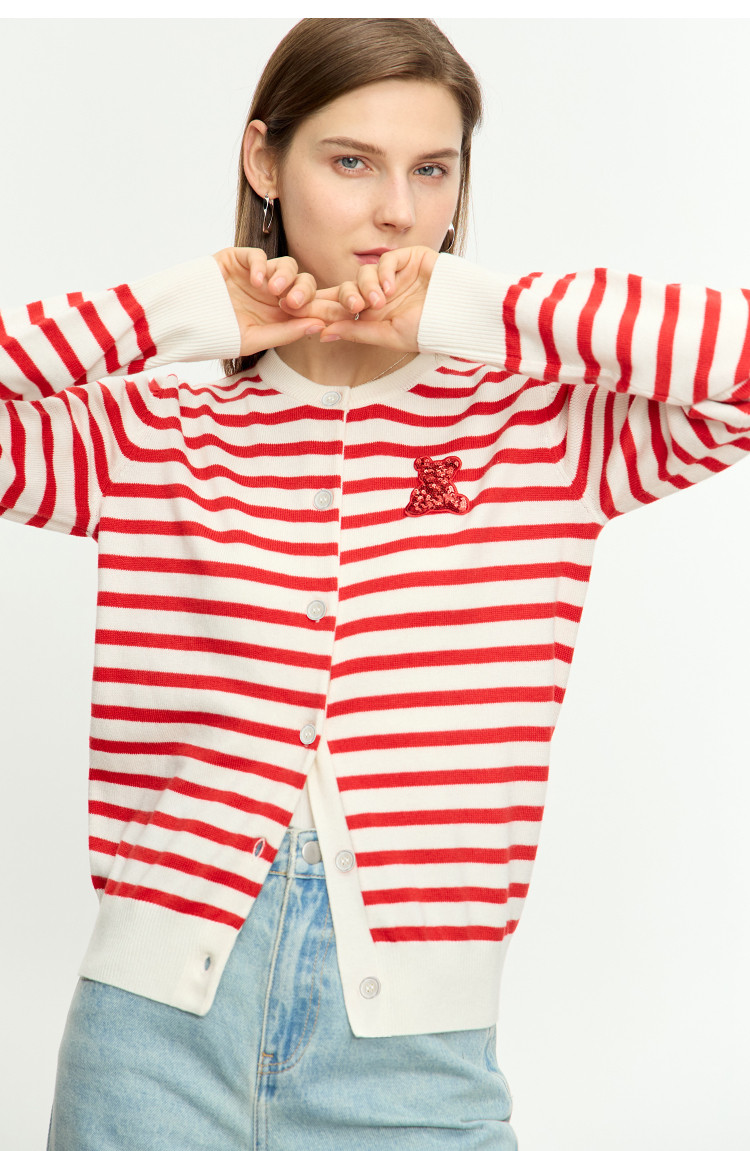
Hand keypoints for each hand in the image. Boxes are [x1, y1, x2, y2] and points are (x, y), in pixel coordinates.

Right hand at [212, 248, 343, 356]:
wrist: (181, 321)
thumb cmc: (217, 335)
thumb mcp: (255, 339)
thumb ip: (287, 332)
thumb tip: (320, 326)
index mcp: (282, 315)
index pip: (312, 307)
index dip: (328, 307)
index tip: (343, 312)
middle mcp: (274, 294)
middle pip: (305, 283)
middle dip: (306, 292)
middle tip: (295, 303)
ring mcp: (258, 276)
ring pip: (287, 266)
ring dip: (285, 278)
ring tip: (274, 292)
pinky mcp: (240, 260)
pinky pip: (258, 256)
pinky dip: (260, 266)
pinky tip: (255, 282)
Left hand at [289, 246, 439, 351]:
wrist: (459, 317)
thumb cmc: (427, 331)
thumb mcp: (387, 335)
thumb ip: (355, 332)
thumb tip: (321, 334)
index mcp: (372, 315)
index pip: (339, 307)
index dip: (321, 307)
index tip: (302, 310)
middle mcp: (379, 294)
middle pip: (346, 288)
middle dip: (344, 298)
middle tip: (350, 308)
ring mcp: (392, 276)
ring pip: (362, 274)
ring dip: (366, 288)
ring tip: (379, 302)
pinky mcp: (407, 259)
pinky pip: (385, 261)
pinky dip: (384, 273)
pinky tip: (390, 288)